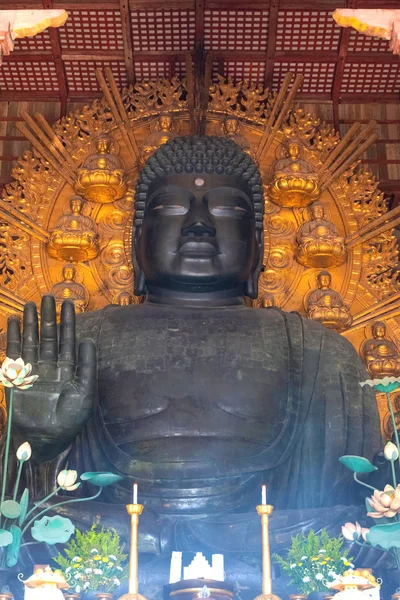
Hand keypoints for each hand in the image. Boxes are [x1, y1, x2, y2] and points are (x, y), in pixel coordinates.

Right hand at [6, 296, 96, 462]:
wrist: (45, 439)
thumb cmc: (69, 419)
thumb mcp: (85, 392)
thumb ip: (87, 366)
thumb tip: (87, 340)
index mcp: (67, 369)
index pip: (68, 340)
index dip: (68, 322)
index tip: (68, 303)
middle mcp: (49, 366)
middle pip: (48, 336)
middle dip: (48, 317)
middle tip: (48, 296)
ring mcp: (32, 371)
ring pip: (31, 341)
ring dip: (31, 323)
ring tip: (31, 304)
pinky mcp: (15, 377)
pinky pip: (13, 354)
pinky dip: (13, 338)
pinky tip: (14, 322)